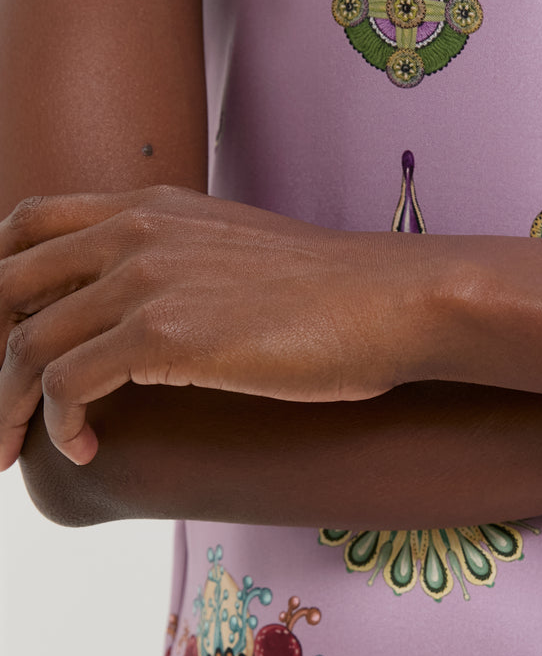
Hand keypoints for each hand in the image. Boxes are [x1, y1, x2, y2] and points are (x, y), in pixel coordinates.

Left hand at [0, 187, 440, 466]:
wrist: (390, 302)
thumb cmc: (330, 292)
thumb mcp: (236, 252)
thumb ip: (180, 262)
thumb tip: (150, 315)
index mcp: (148, 207)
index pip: (26, 225)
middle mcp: (132, 232)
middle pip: (5, 284)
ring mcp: (144, 279)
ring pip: (24, 343)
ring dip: (7, 405)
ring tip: (14, 448)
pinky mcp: (164, 334)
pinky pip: (68, 384)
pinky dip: (59, 423)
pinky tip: (84, 448)